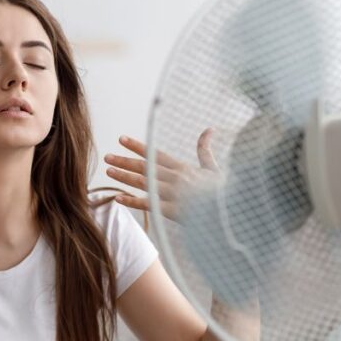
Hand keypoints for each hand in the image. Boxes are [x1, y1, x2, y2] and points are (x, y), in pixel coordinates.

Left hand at [103, 128, 222, 223]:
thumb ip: (205, 150)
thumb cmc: (224, 192)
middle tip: (107, 157)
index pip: (155, 154)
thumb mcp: (214, 168)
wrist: (233, 211)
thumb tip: (209, 129)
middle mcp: (176, 178)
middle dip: (124, 161)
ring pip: (143, 182)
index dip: (138, 146)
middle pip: (144, 167)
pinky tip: (118, 197)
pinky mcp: (172, 211)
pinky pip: (148, 204)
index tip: (122, 139)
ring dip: (124, 177)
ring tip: (108, 172)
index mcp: (184, 168)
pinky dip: (132, 201)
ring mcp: (173, 194)